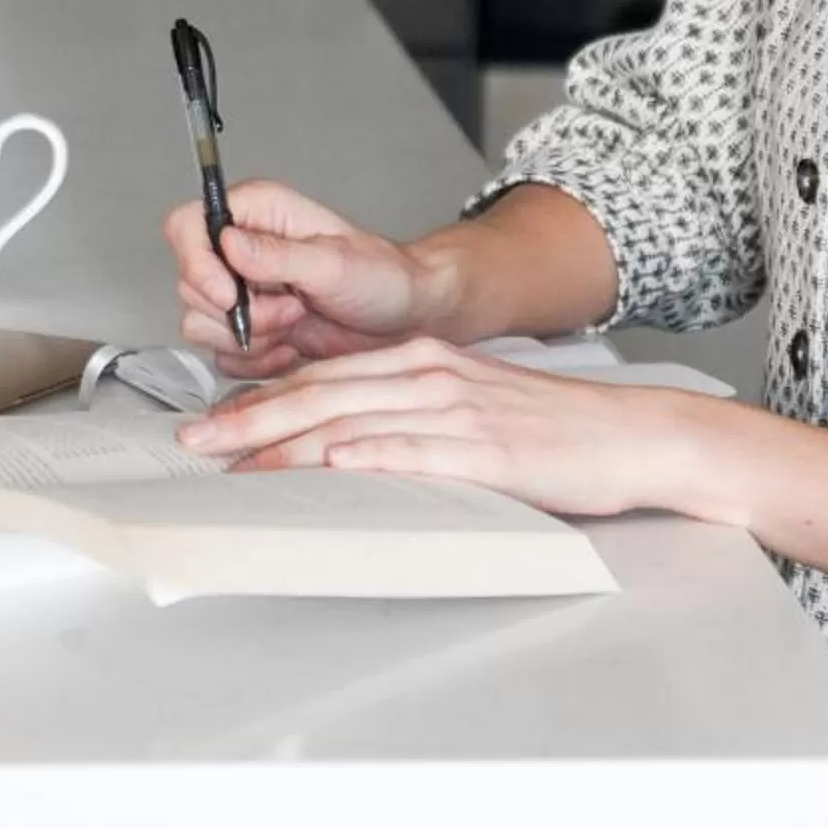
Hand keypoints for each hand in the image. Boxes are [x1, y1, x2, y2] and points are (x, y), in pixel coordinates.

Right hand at [163, 177, 437, 381]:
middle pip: (189, 283)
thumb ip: (278, 255)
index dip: (197, 263)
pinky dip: (255, 361)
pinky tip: (291, 348)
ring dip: (250, 337)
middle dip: (238, 310)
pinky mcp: (245, 330)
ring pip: (199, 324)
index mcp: (256, 213)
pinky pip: (221, 355)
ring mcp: (240, 292)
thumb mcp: (334, 263)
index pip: (186, 225)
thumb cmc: (380, 277)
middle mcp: (239, 249)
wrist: (402, 319)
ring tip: (295, 323)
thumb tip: (228, 242)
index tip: (231, 295)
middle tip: (291, 309)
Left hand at [173, 336, 704, 518]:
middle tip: (196, 440)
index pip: (325, 378)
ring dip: (284, 443)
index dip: (262, 399)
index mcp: (425, 361)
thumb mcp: (475, 407)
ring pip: (350, 420)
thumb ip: (414, 419)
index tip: (215, 420)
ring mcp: (455, 410)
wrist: (631, 435)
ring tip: (234, 464)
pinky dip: (361, 456)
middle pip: (320, 394)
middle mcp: (431, 375)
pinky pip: (409, 450)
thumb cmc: (557, 431)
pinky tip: (326, 465)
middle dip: (249, 419)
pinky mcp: (482, 448)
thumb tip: (350, 448)